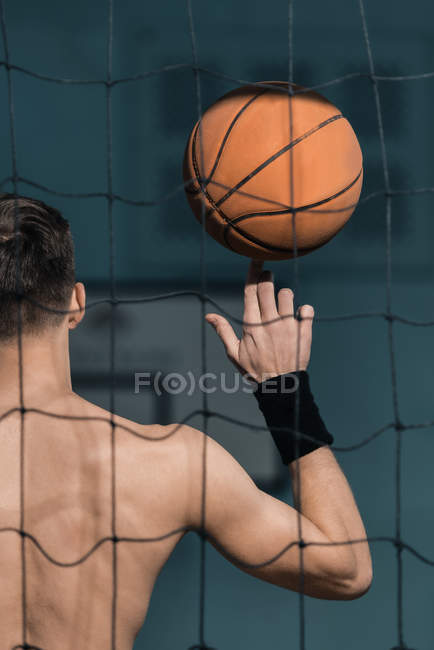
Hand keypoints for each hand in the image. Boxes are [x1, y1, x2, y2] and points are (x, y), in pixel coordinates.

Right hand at [205, 261, 313, 382]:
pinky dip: (305, 310)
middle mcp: (270, 321)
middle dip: (267, 277)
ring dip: (284, 295)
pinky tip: (301, 315)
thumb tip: (209, 316)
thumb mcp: (234, 353)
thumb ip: (223, 331)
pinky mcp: (304, 331)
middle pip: (267, 287)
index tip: (256, 260)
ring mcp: (288, 326)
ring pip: (287, 295)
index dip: (253, 272)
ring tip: (283, 303)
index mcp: (251, 325)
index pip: (250, 291)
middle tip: (268, 276)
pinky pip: (307, 310)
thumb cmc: (255, 370)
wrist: (281, 387)